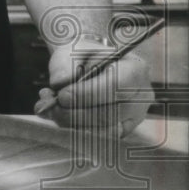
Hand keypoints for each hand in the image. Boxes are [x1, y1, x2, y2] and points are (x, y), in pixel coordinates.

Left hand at [36, 39, 153, 136]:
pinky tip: (58, 116)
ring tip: (50, 108)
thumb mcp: (72, 51)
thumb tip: (59, 83)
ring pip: (101, 130)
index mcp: (135, 70)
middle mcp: (140, 97)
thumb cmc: (83, 56)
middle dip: (73, 113)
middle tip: (50, 105)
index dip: (85, 95)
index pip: (114, 88)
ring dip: (70, 123)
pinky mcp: (122, 130)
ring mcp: (134, 117)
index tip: (61, 95)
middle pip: (108, 114)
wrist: (90, 66)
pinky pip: (98, 137)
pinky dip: (74, 129)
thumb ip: (64, 65)